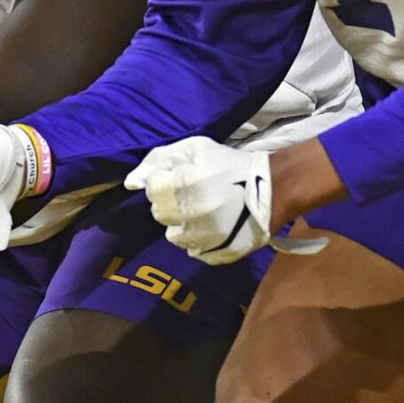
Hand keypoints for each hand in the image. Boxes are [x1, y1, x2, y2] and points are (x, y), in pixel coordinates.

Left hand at [125, 136, 326, 265]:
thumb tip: (131, 181)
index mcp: (186, 183)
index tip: (178, 179)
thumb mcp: (196, 148)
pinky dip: (198, 240)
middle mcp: (192, 214)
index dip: (162, 182)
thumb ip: (160, 159)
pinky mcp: (217, 254)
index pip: (152, 189)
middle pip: (159, 214)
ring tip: (201, 212)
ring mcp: (205, 237)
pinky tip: (212, 226)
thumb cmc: (230, 165)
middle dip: (170, 203)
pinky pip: (194, 251)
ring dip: (182, 224)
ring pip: (174, 236)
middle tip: (190, 195)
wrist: (272, 189)